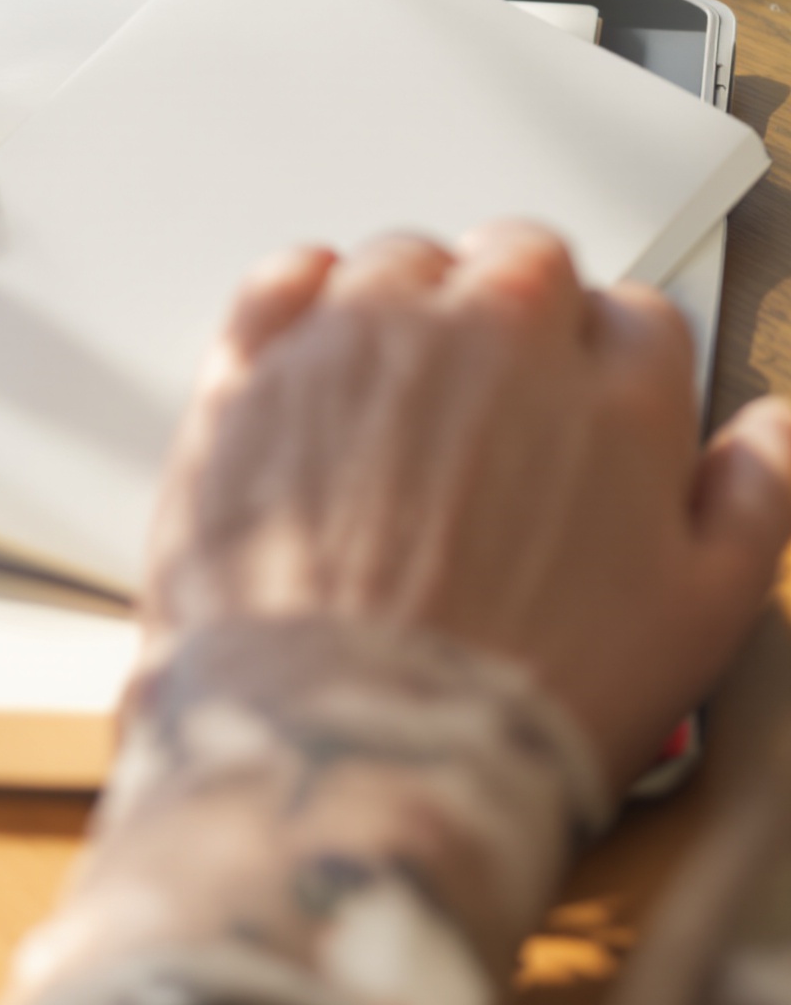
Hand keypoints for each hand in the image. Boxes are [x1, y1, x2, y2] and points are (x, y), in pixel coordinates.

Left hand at [145, 225, 790, 786]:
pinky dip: (303, 301)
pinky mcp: (263, 362)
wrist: (358, 740)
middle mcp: (495, 335)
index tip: (579, 414)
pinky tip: (316, 361)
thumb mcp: (701, 620)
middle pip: (522, 265)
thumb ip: (754, 501)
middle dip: (516, 321)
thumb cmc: (519, 696)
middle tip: (489, 411)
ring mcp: (371, 337)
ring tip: (397, 406)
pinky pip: (286, 276)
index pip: (635, 317)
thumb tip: (770, 430)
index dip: (607, 371)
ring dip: (410, 310)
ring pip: (404, 263)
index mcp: (613, 391)